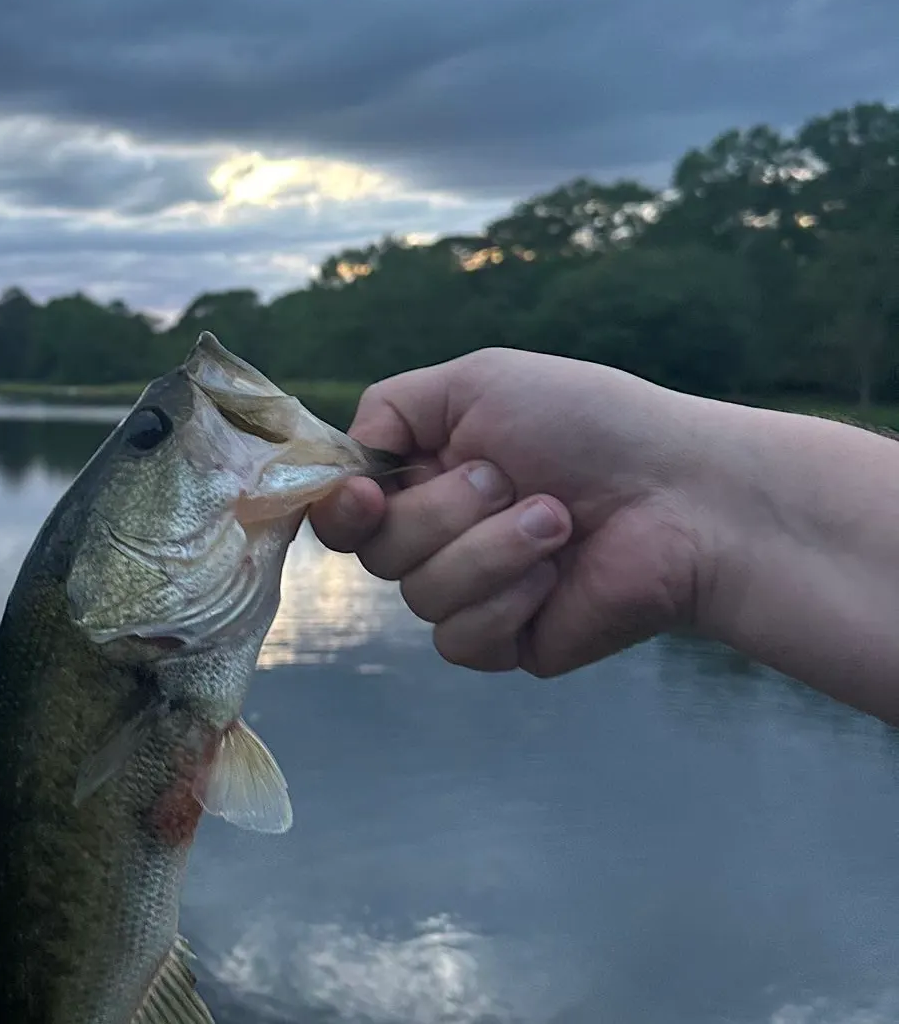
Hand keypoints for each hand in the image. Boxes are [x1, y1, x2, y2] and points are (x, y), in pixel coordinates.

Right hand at [308, 348, 731, 675]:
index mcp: (425, 470)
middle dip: (441, 512)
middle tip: (507, 479)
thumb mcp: (477, 382)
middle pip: (374, 549)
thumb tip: (346, 467)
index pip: (344, 505)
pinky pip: (459, 638)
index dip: (341, 507)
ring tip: (557, 520)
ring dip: (489, 551)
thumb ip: (390, 409)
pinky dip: (507, 599)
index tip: (369, 495)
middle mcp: (438, 531)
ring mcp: (472, 589)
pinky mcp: (507, 641)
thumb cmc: (588, 424)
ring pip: (417, 595)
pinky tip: (556, 578)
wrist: (682, 495)